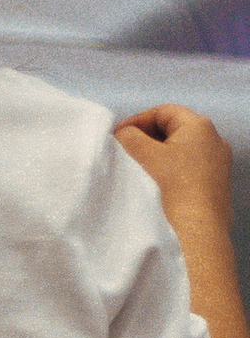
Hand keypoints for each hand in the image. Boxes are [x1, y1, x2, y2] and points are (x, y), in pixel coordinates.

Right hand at [117, 105, 234, 228]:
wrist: (200, 226)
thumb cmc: (176, 185)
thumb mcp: (147, 155)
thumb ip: (130, 137)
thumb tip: (124, 133)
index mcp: (200, 126)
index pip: (163, 111)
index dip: (138, 120)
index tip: (119, 135)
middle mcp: (214, 138)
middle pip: (174, 127)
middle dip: (147, 135)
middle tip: (126, 148)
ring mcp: (218, 160)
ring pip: (182, 146)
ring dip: (159, 151)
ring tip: (140, 164)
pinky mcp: (216, 179)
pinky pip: (190, 163)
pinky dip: (172, 164)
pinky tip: (158, 178)